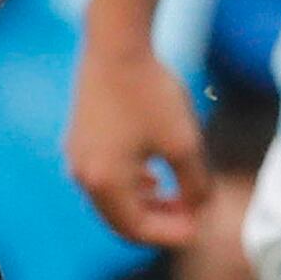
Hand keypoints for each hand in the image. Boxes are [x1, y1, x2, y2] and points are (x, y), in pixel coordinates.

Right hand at [63, 38, 207, 248]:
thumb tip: (201, 209)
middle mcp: (84, 177)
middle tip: (193, 216)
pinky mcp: (79, 142)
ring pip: (112, 202)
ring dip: (145, 206)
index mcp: (106, 183)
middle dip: (159, 223)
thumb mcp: (185, 144)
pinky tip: (153, 177)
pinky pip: (103, 180)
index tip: (203, 224)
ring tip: (178, 198)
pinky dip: (130, 188)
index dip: (174, 233)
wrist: (116, 47)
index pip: (139, 229)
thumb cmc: (151, 95)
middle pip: (122, 222)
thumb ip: (196, 185)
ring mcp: (77, 159)